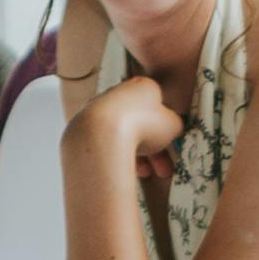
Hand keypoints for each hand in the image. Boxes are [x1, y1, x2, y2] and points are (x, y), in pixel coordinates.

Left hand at [74, 68, 180, 187]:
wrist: (102, 134)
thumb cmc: (143, 125)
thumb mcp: (173, 125)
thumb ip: (175, 124)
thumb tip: (172, 128)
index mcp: (142, 86)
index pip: (159, 106)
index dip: (168, 128)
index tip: (171, 144)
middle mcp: (119, 93)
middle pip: (141, 122)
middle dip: (154, 148)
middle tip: (163, 170)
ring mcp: (99, 107)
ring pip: (123, 133)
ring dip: (137, 154)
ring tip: (145, 173)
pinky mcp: (84, 124)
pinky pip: (106, 140)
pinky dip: (117, 153)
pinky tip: (125, 168)